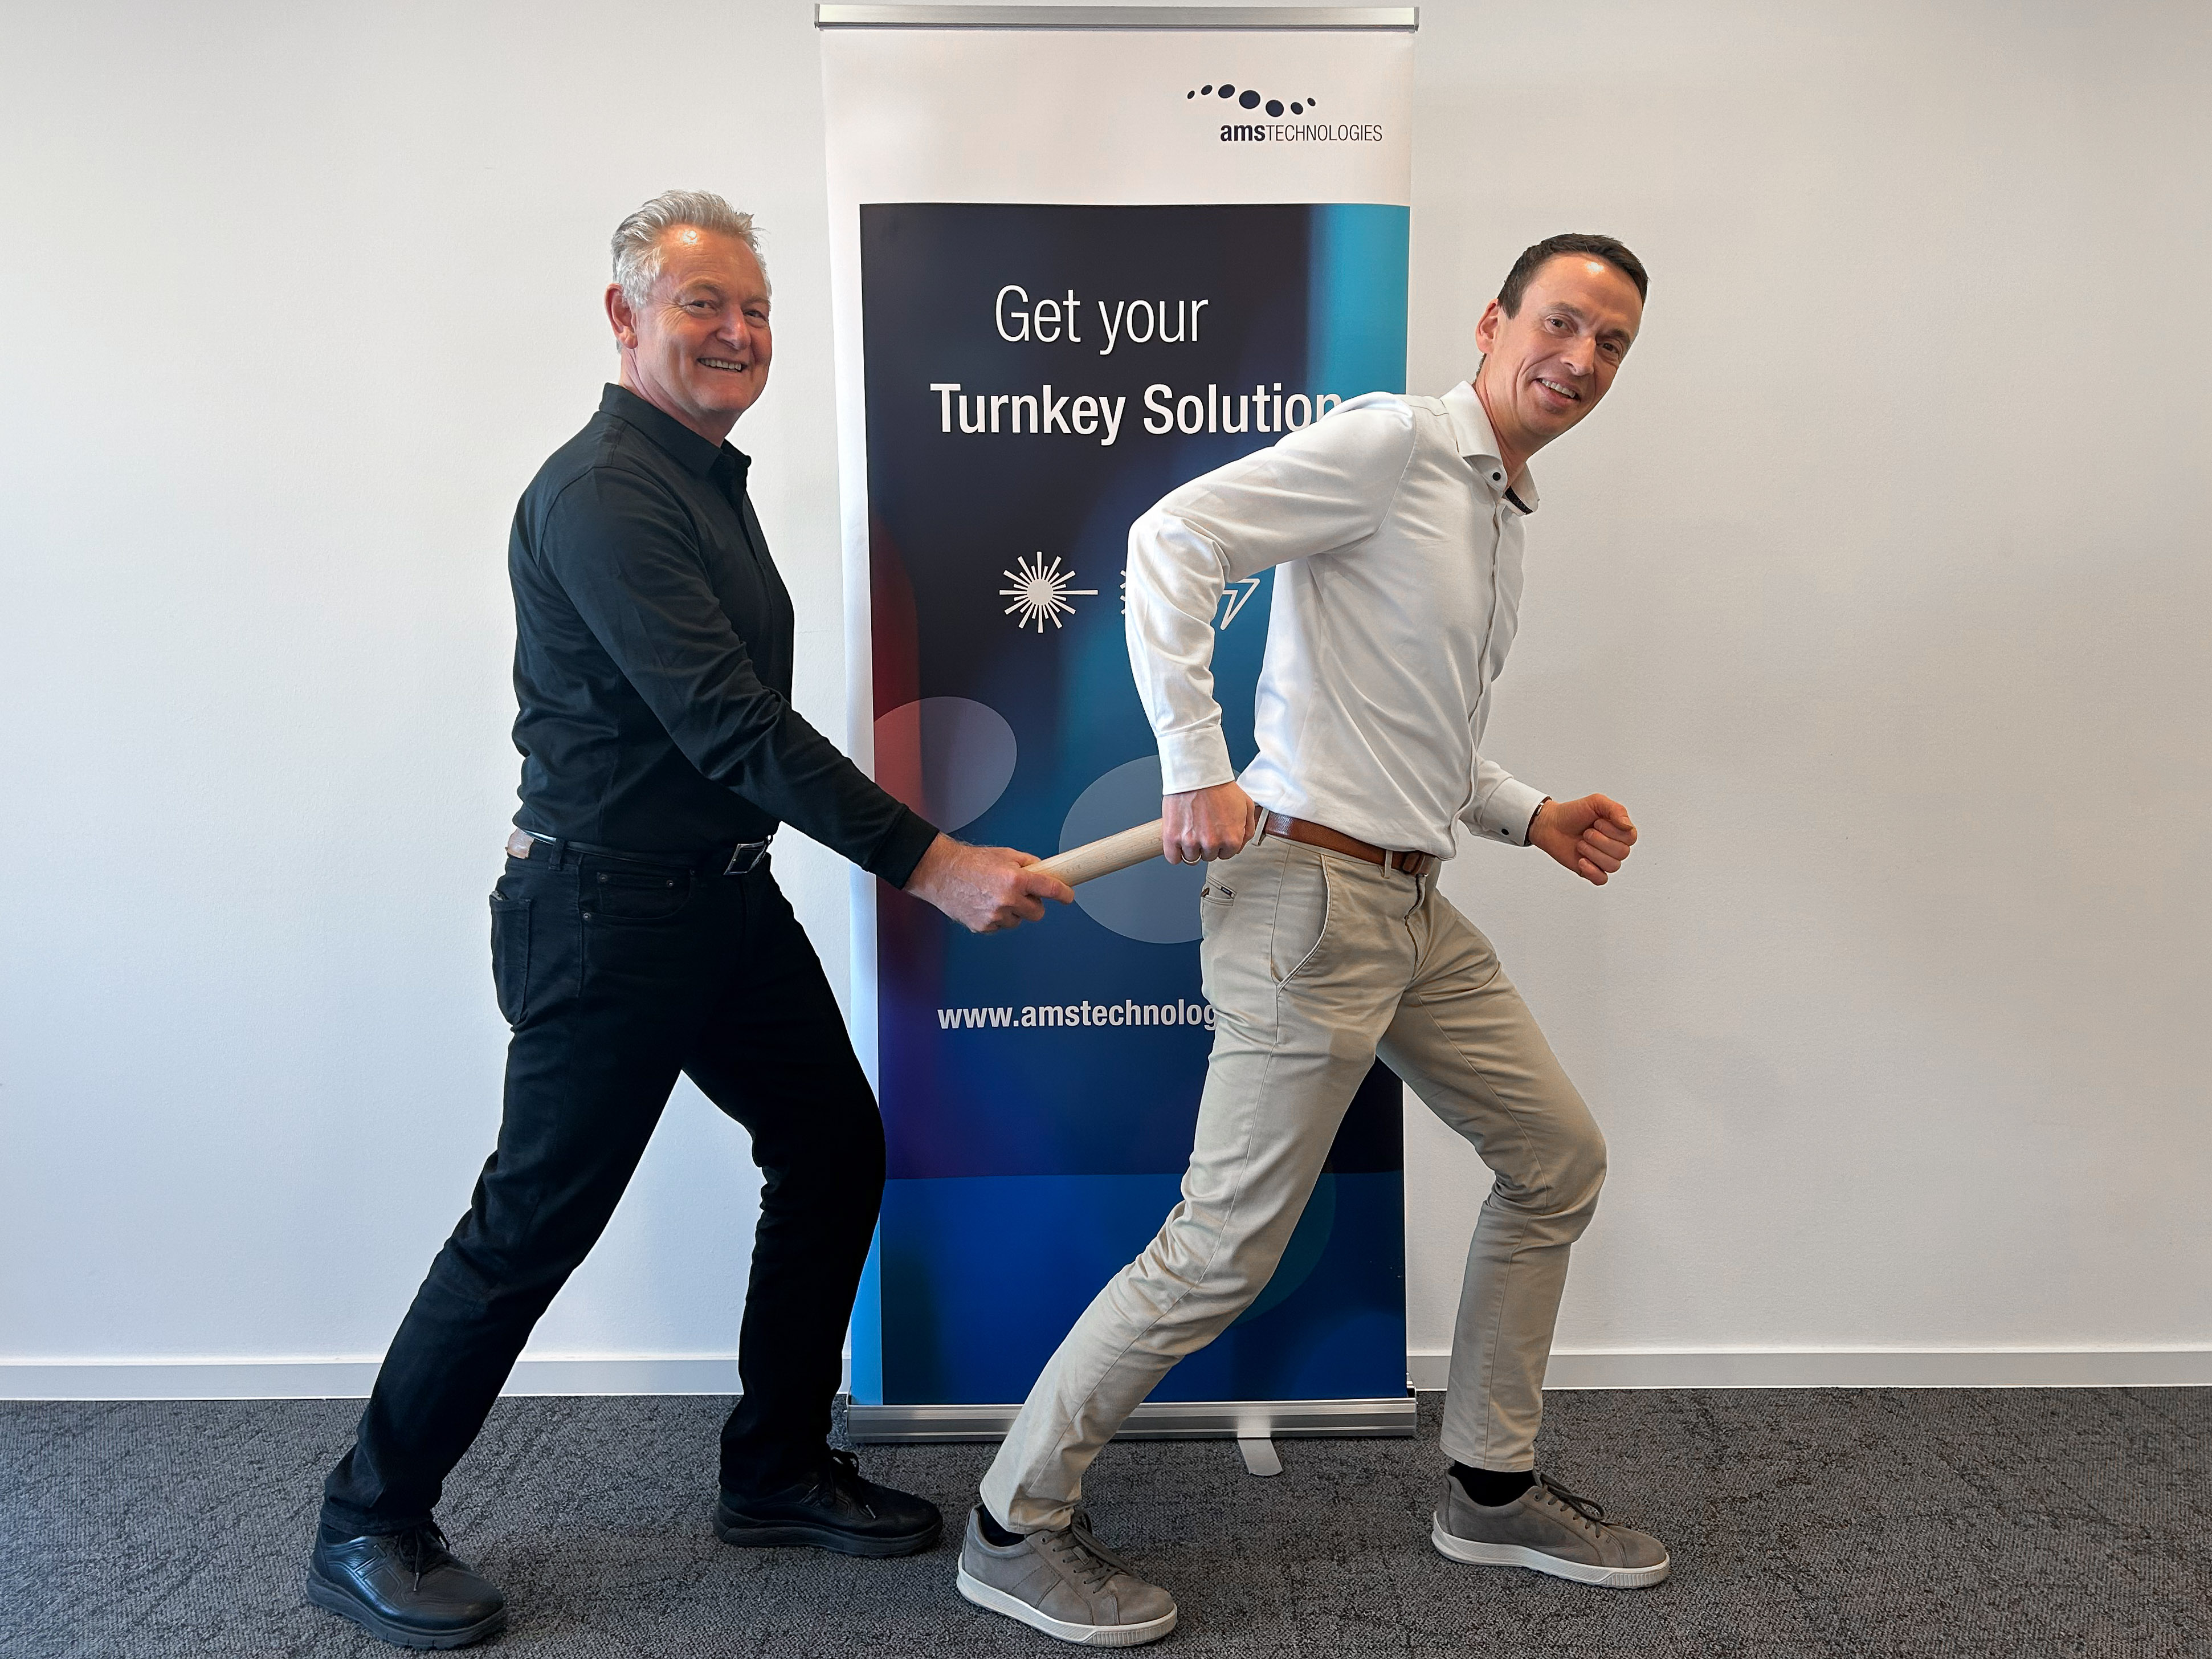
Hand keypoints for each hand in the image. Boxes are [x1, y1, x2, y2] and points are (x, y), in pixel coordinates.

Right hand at [903, 835, 1073, 932]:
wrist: (941, 872)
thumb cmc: (970, 862)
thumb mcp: (1005, 854)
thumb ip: (1028, 864)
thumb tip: (1044, 872)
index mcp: (1016, 879)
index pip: (1050, 890)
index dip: (1064, 894)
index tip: (1068, 896)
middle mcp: (1007, 899)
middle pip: (1038, 912)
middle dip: (1034, 903)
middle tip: (1022, 893)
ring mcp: (995, 916)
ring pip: (1018, 920)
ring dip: (1013, 911)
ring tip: (996, 896)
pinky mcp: (983, 927)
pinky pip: (1000, 926)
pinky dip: (997, 917)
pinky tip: (985, 903)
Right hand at [1162, 781, 1259, 863]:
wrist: (1196, 773)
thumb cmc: (1219, 786)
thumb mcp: (1246, 805)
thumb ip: (1248, 828)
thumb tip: (1241, 842)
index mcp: (1231, 838)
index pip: (1226, 855)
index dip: (1221, 844)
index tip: (1216, 834)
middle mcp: (1212, 843)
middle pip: (1209, 856)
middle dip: (1207, 844)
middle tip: (1203, 827)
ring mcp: (1191, 841)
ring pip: (1191, 858)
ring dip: (1191, 848)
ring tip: (1191, 831)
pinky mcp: (1173, 837)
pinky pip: (1173, 858)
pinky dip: (1175, 853)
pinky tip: (1178, 842)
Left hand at [1530, 794, 1636, 885]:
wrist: (1550, 825)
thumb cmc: (1573, 813)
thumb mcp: (1596, 802)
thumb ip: (1616, 810)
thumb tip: (1628, 826)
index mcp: (1619, 830)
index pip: (1630, 838)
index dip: (1613, 832)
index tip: (1596, 822)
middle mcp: (1614, 846)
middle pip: (1622, 853)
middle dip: (1600, 841)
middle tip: (1586, 833)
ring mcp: (1603, 860)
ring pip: (1613, 866)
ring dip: (1593, 853)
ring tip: (1580, 844)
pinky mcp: (1591, 871)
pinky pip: (1602, 880)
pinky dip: (1592, 871)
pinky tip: (1581, 861)